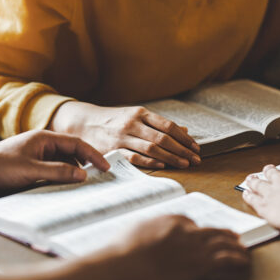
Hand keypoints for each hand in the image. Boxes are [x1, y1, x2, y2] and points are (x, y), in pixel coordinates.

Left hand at [0, 130, 109, 193]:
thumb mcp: (31, 171)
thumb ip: (58, 172)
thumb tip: (83, 174)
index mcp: (45, 138)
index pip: (77, 143)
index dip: (93, 155)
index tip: (106, 167)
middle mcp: (43, 144)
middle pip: (72, 152)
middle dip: (86, 163)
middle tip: (99, 177)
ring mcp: (37, 155)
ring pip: (63, 162)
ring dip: (73, 171)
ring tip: (84, 185)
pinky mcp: (31, 166)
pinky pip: (53, 170)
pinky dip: (62, 177)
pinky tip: (65, 187)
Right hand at [50, 102, 200, 168]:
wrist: (83, 122)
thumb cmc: (114, 120)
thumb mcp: (136, 116)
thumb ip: (159, 124)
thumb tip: (185, 130)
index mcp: (140, 113)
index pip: (168, 126)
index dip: (184, 138)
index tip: (196, 147)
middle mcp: (133, 124)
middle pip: (163, 138)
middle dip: (182, 150)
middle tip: (196, 160)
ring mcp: (122, 137)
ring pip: (152, 148)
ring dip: (171, 158)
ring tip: (184, 164)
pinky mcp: (113, 150)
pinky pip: (134, 157)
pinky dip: (150, 162)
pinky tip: (162, 166)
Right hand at [114, 215, 249, 279]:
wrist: (123, 266)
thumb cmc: (123, 251)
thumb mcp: (138, 228)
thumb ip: (153, 227)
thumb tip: (155, 230)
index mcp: (172, 219)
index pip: (192, 223)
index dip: (201, 231)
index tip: (205, 236)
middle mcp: (188, 230)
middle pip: (213, 231)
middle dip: (226, 235)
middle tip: (236, 238)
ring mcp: (196, 247)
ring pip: (225, 243)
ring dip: (237, 248)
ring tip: (244, 251)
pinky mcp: (201, 265)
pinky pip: (227, 259)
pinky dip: (238, 260)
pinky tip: (244, 262)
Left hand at [242, 164, 279, 233]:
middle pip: (272, 173)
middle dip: (269, 172)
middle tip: (266, 170)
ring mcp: (272, 193)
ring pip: (259, 184)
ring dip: (253, 181)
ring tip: (249, 179)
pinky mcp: (265, 207)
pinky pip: (253, 200)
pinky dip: (248, 197)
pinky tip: (245, 195)